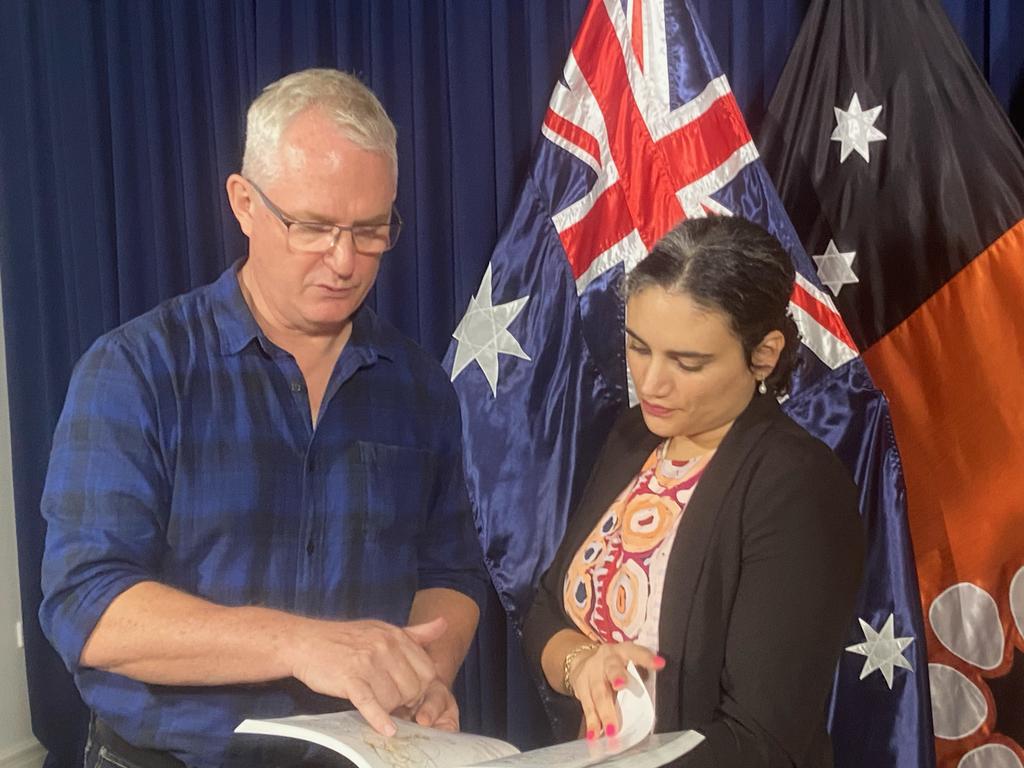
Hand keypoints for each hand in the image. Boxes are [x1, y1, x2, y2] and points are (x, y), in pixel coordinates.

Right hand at [286, 616, 447, 735]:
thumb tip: (444, 624)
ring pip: (393, 698)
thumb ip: (415, 633)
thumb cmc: (346, 638)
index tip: (410, 694)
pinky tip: (388, 729)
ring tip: (375, 701)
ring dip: (388, 707)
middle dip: (406, 700)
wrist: (306, 642)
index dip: (421, 687)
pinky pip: (371, 702)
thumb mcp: (383, 629)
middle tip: (392, 702)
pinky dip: (379, 718)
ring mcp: (368, 662)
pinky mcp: (350, 678)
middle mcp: (385, 646)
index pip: (427, 670)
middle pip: (413, 687)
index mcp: (396, 636)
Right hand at [567, 641, 663, 738]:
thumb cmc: (614, 666)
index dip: (646, 658)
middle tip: (621, 685)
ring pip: (598, 691)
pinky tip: (594, 734)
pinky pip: (587, 705)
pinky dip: (592, 721)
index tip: (659, 664)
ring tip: (612, 730)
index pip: (636, 652)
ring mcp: (591, 672)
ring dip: (605, 711)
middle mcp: (606, 659)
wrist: (580, 659)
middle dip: (616, 676)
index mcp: (623, 651)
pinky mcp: (580, 686)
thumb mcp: (626, 663)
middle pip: (611, 668)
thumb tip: (651, 704)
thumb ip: (637, 677)